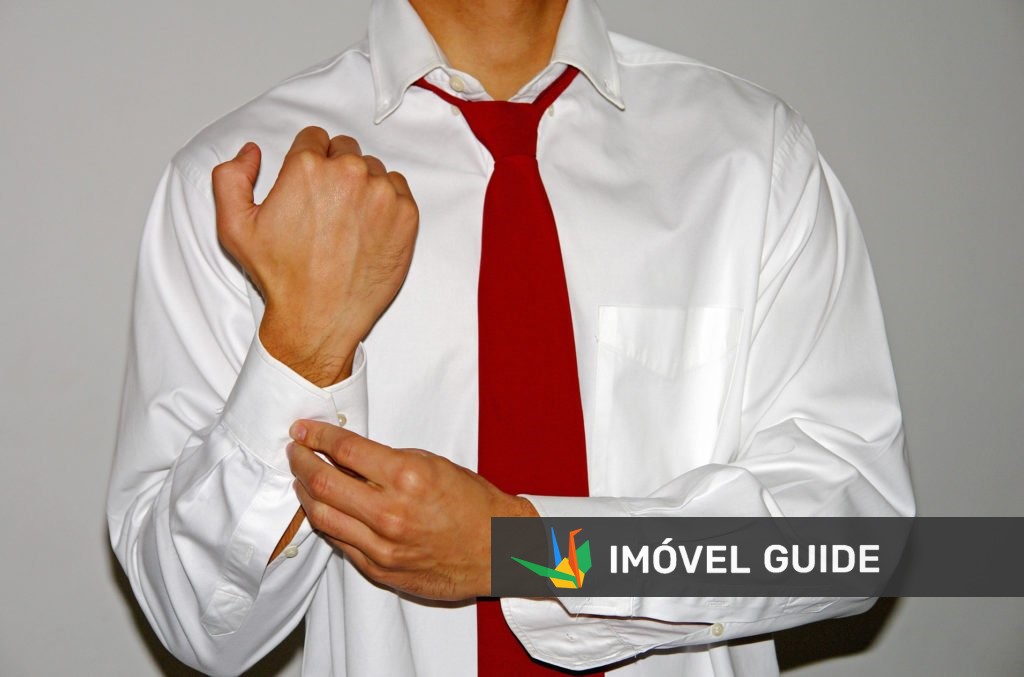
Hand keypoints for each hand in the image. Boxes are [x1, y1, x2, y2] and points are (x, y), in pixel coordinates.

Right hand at [212, 128, 418, 385]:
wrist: (320, 318)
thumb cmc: (282, 277)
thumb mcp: (235, 227)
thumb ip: (230, 177)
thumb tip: (252, 152)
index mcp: (308, 168)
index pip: (314, 138)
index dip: (308, 161)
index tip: (307, 186)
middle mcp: (349, 173)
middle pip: (346, 150)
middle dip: (335, 170)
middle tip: (326, 207)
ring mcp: (382, 193)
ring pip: (373, 170)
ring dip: (362, 186)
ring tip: (346, 222)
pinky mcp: (406, 215)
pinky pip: (398, 189)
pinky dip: (386, 203)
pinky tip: (367, 229)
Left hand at [286, 419, 537, 599]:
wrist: (499, 550)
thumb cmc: (474, 505)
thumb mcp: (435, 465)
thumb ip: (389, 461)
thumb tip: (349, 453)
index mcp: (407, 477)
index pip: (344, 449)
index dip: (317, 436)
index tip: (304, 429)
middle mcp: (390, 513)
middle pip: (323, 482)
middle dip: (300, 461)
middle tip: (295, 450)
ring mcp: (382, 545)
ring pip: (323, 516)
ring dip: (305, 494)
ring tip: (302, 479)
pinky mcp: (380, 569)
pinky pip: (339, 543)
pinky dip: (326, 522)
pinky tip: (323, 508)